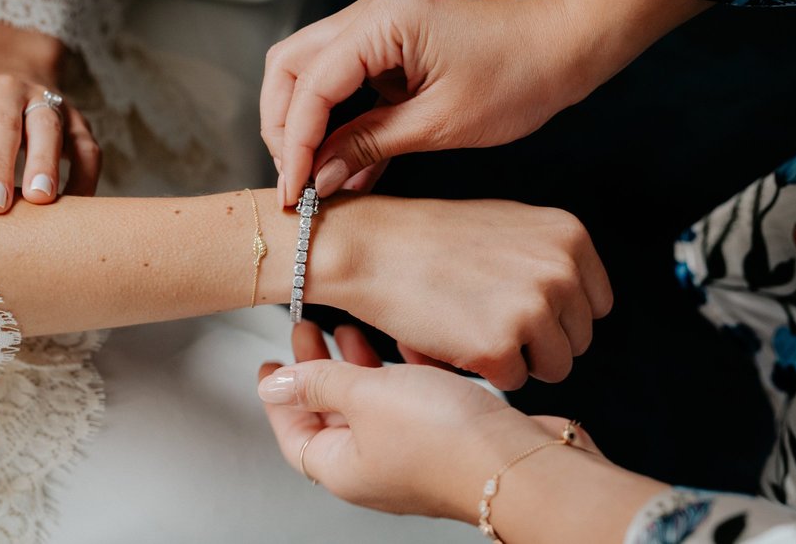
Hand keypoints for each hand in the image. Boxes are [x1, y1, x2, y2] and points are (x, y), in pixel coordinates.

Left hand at [0, 22, 100, 213]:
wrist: (7, 83)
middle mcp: (4, 90)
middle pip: (3, 123)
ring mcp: (45, 102)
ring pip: (48, 128)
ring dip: (44, 164)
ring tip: (39, 199)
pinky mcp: (76, 120)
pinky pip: (86, 148)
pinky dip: (84, 177)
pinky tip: (74, 204)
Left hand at [258, 322, 663, 540]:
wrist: (525, 463)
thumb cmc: (446, 437)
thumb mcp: (366, 396)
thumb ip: (318, 383)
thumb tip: (274, 385)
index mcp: (344, 467)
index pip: (293, 433)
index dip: (279, 397)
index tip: (270, 363)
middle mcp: (377, 465)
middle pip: (332, 413)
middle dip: (319, 369)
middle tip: (309, 331)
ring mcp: (415, 452)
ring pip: (375, 403)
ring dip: (361, 365)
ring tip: (353, 328)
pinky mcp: (451, 435)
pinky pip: (417, 399)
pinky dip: (407, 370)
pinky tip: (411, 339)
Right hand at [261, 0, 582, 205]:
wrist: (565, 47)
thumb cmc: (518, 76)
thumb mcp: (439, 123)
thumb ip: (368, 145)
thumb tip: (317, 177)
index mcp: (383, 22)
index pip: (311, 85)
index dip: (294, 143)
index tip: (292, 191)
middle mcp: (371, 15)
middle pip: (291, 67)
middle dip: (283, 126)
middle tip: (294, 178)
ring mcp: (378, 29)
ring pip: (310, 74)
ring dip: (305, 125)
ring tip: (313, 177)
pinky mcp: (391, 50)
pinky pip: (345, 85)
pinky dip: (338, 124)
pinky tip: (345, 168)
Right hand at [317, 195, 611, 389]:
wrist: (370, 247)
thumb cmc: (428, 239)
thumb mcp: (507, 226)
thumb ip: (549, 258)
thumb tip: (580, 298)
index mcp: (569, 236)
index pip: (595, 304)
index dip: (555, 315)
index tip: (515, 308)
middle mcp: (562, 269)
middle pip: (578, 339)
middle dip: (536, 340)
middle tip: (483, 318)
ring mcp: (534, 308)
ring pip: (553, 367)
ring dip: (514, 359)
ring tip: (469, 328)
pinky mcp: (501, 345)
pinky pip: (512, 381)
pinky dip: (481, 370)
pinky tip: (451, 337)